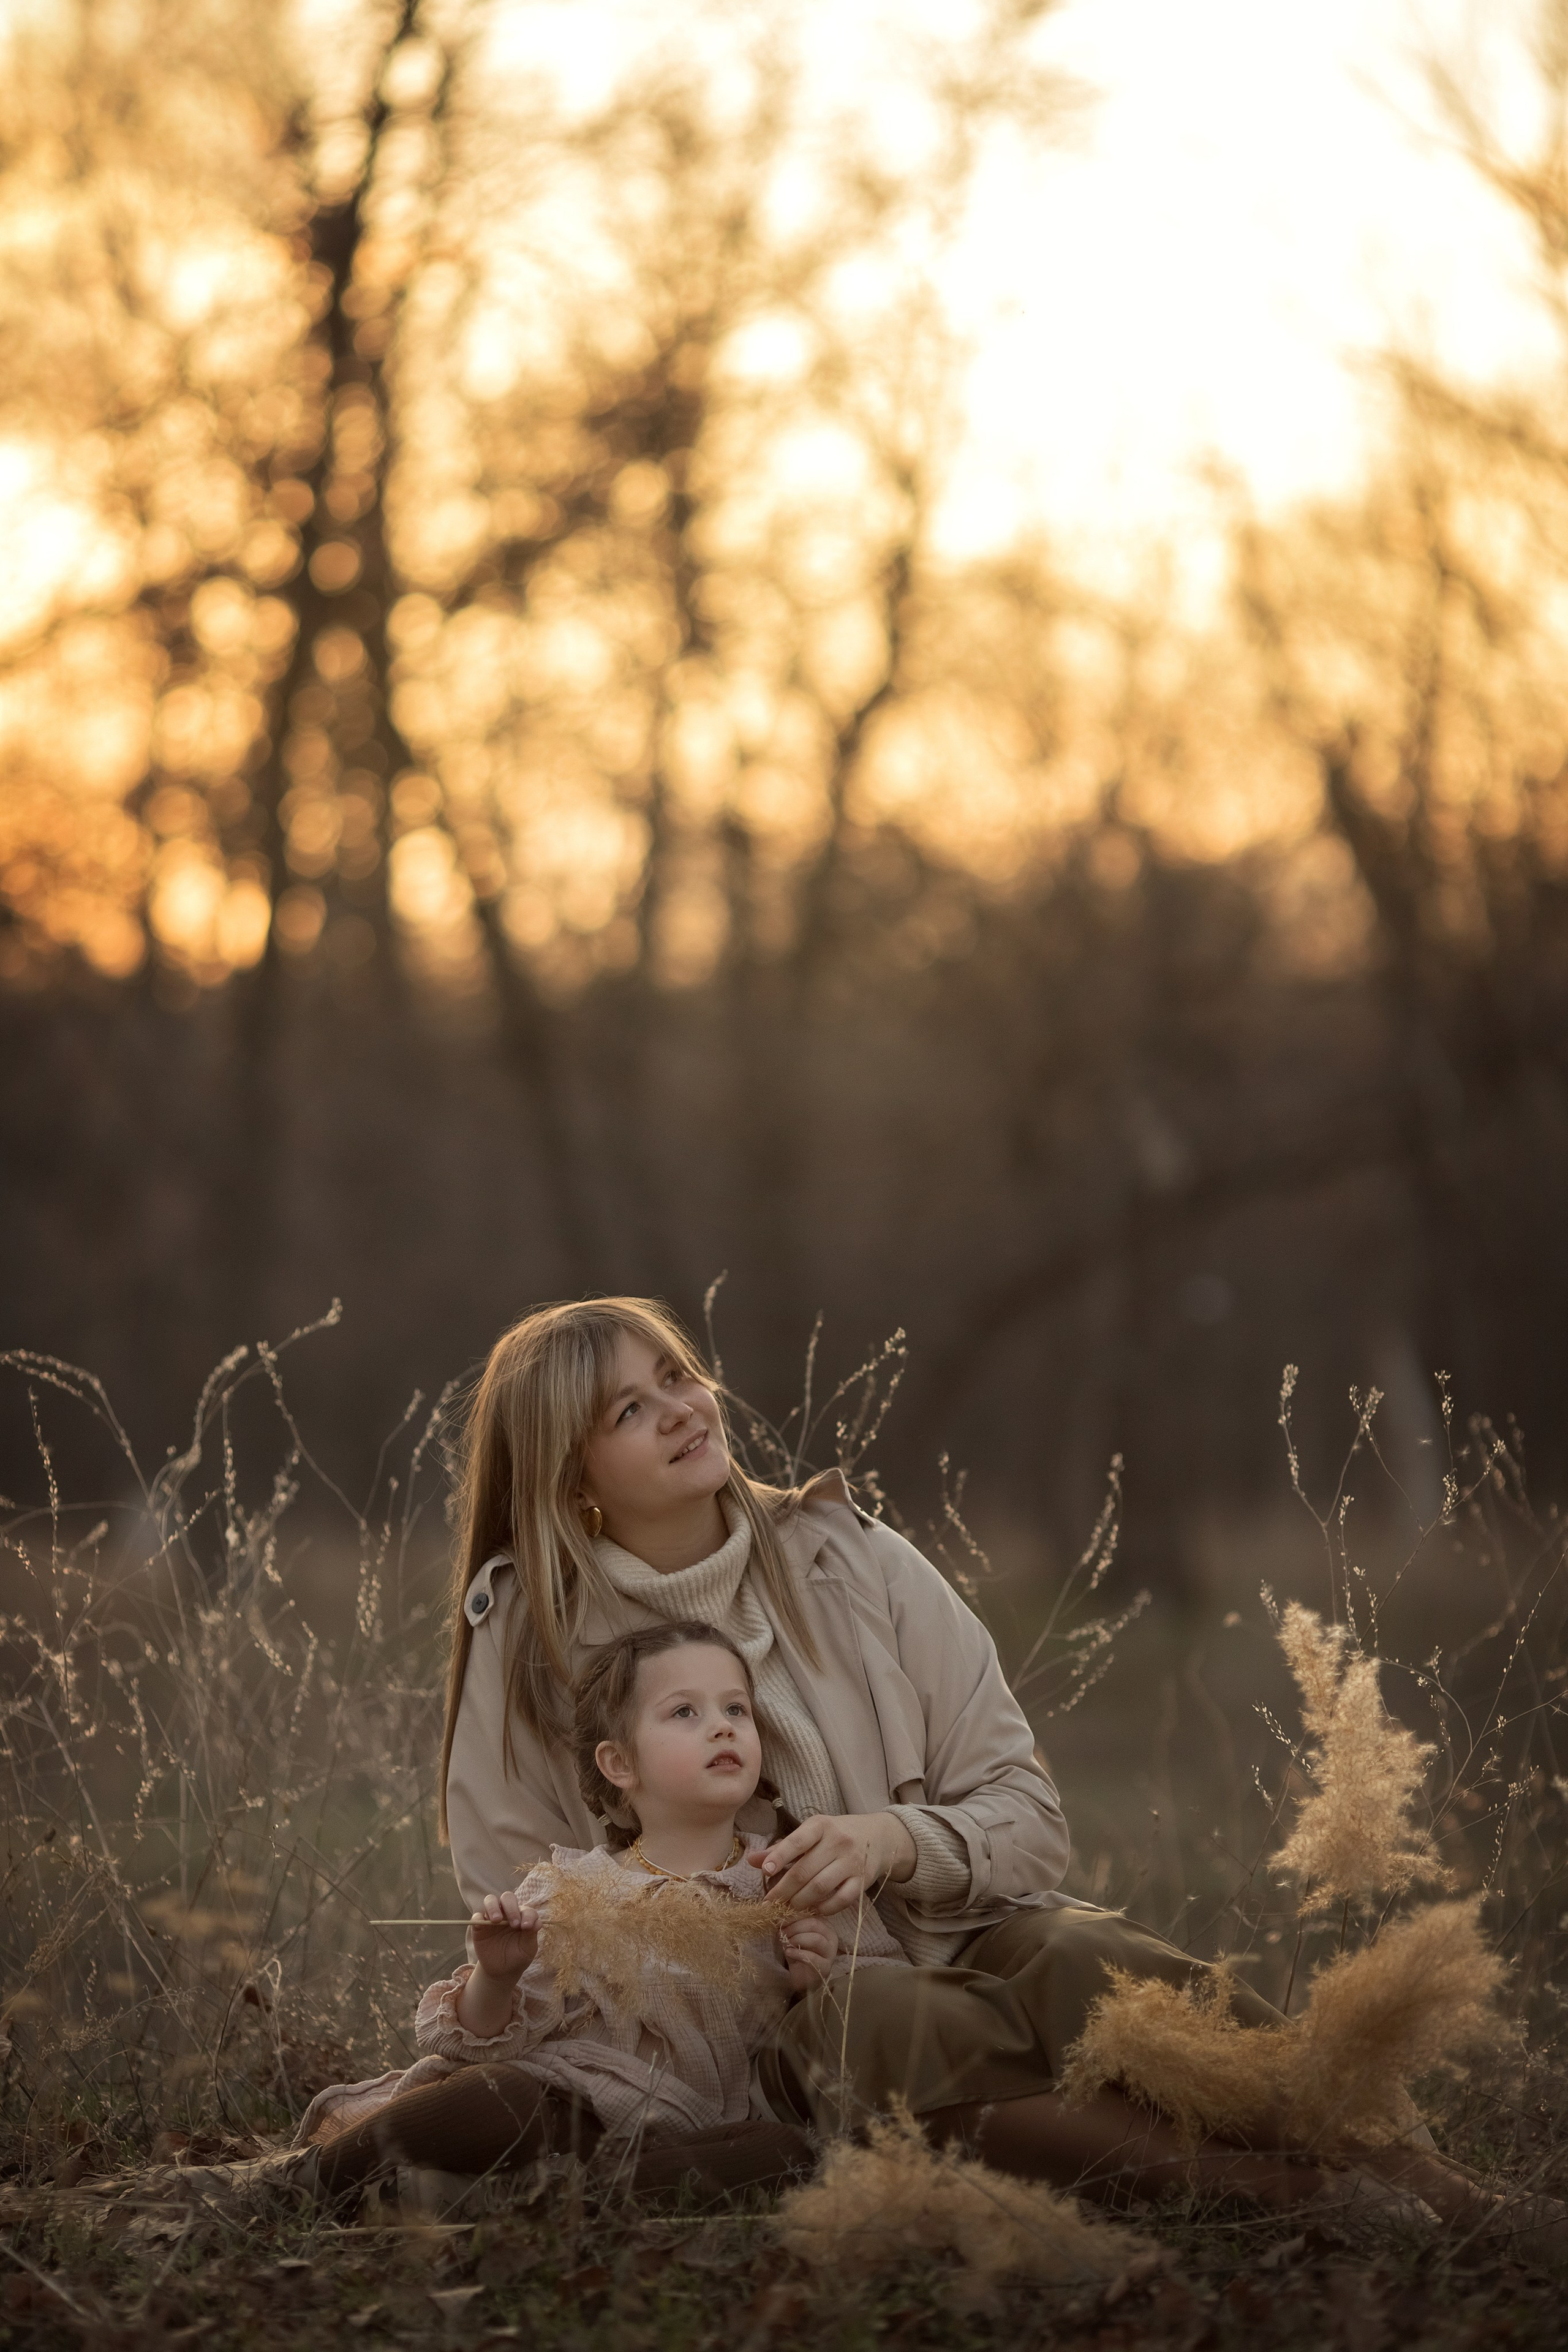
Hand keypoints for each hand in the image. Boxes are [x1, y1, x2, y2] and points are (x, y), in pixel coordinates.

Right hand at [470, 1889, 538, 1981]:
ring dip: (493, 1907)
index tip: (527, 1926)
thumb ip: (531, 1935)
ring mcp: (492, 1918)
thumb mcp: (527, 1949)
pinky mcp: (479, 1927)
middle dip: (511, 1907)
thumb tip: (537, 1922)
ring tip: (497, 1920)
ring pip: (490, 1900)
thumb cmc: (517, 1957)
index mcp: (521, 1916)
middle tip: (514, 1924)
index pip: (526, 1909)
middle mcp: (507, 1913)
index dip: (528, 1915)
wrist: (501, 1971)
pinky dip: (478, 1918)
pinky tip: (482, 1925)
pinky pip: (476, 1916)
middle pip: (507, 1897)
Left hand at [756, 1811, 915, 1912]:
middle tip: (770, 1903)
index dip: (779, 1856)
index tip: (764, 1871)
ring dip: (800, 1901)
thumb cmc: (836, 1834)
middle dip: (784, 1890)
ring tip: (788, 1908)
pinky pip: (841, 1899)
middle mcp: (838, 1841)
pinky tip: (813, 1910)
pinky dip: (825, 1908)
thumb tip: (752, 1860)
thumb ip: (782, 1847)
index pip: (797, 1840)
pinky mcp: (863, 1880)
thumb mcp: (811, 1832)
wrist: (879, 1837)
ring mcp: (852, 1862)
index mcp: (821, 1825)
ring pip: (820, 1887)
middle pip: (805, 1870)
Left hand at [778, 1913, 838, 1990]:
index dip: (794, 1916)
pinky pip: (813, 1957)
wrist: (803, 1979)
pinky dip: (798, 1954)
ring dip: (797, 1939)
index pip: (811, 1914)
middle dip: (795, 1927)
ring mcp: (831, 1952)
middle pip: (814, 1924)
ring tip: (787, 1944)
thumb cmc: (799, 1953)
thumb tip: (778, 1916)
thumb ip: (789, 1926)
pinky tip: (789, 1953)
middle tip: (783, 1933)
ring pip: (816, 1939)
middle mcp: (831, 1936)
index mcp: (825, 1925)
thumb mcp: (793, 1936)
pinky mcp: (826, 1966)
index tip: (781, 1920)